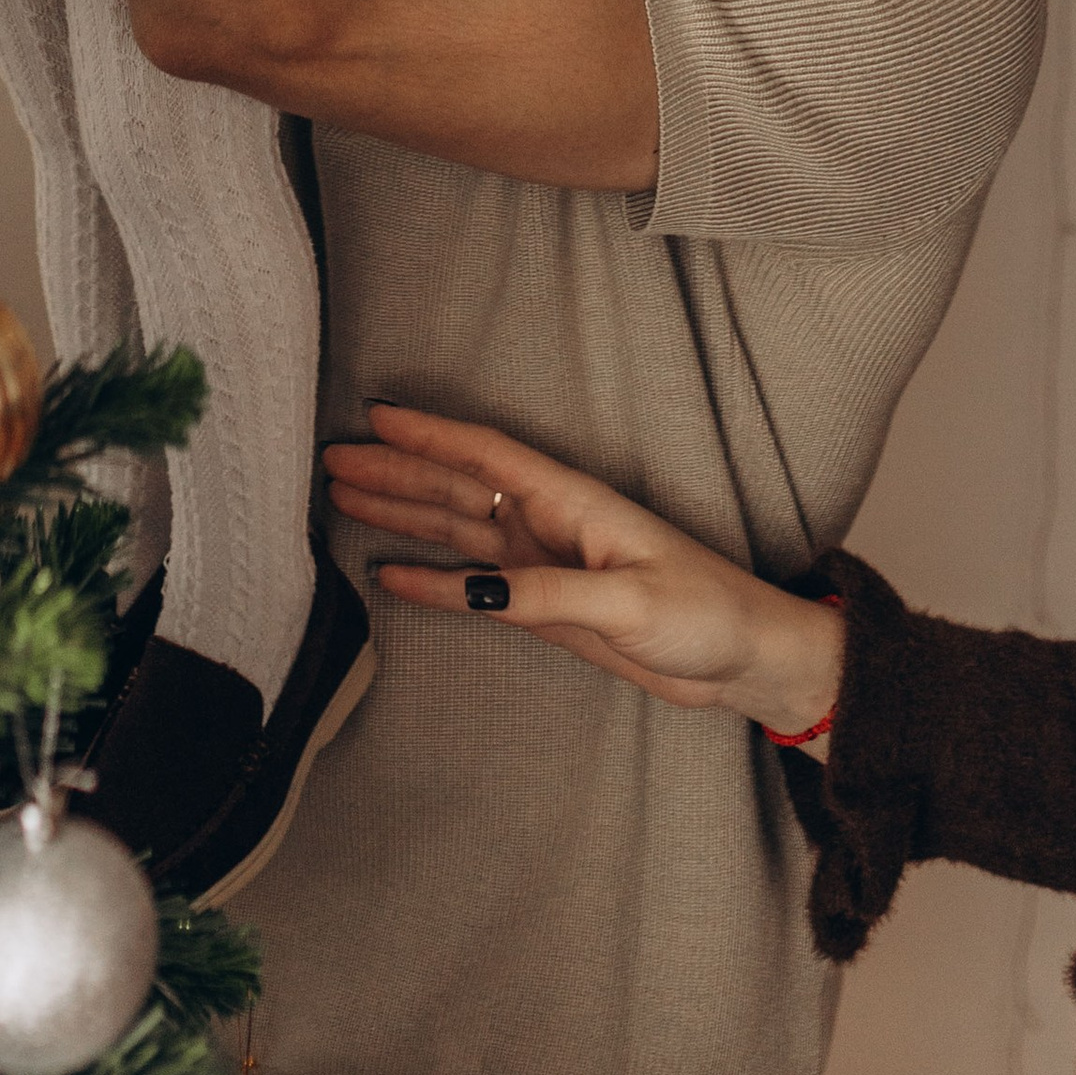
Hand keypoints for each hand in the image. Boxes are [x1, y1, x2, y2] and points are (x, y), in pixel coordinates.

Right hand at [324, 403, 846, 743]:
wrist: (743, 661)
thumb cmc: (706, 615)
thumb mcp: (630, 601)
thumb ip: (547, 592)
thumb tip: (471, 587)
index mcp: (575, 502)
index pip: (488, 456)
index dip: (431, 433)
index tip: (374, 413)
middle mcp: (552, 523)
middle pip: (460, 486)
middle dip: (398, 468)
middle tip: (332, 460)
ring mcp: (546, 562)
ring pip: (460, 528)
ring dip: (405, 510)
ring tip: (345, 496)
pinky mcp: (548, 604)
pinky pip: (474, 583)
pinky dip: (431, 576)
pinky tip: (392, 572)